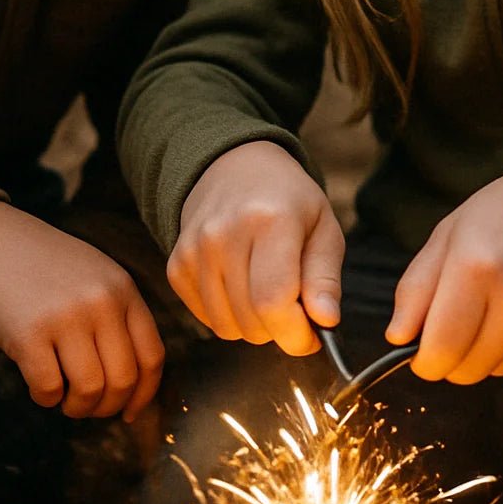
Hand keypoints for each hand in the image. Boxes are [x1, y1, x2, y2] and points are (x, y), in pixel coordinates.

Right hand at [0, 201, 164, 421]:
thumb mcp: (98, 278)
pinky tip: (39, 384)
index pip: (152, 357)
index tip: (129, 412)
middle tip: (86, 405)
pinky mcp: (29, 334)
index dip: (144, 395)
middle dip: (106, 407)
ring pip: (90, 390)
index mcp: (124, 291)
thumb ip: (119, 319)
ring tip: (63, 397)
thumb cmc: (48, 270)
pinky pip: (49, 389)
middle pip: (123, 380)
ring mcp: (66, 317)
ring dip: (77, 407)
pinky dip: (45, 399)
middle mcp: (101, 303)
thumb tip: (134, 387)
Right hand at [168, 141, 344, 355]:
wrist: (236, 167)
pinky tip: (241, 285)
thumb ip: (325, 278)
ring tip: (266, 290)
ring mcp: (194, 250)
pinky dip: (229, 315)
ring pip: (227, 328)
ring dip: (254, 325)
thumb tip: (326, 322)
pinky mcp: (176, 265)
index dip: (296, 334)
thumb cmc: (288, 201)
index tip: (311, 336)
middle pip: (251, 321)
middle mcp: (224, 234)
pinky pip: (207, 320)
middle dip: (280, 329)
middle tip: (293, 305)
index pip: (273, 301)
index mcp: (269, 220)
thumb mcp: (324, 228)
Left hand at [385, 152, 502, 383]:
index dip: (424, 361)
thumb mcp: (453, 229)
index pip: (438, 350)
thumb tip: (397, 337)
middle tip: (459, 322)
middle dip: (452, 358)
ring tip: (497, 305)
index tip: (422, 351)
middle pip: (467, 371)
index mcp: (476, 264)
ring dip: (487, 352)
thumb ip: (417, 286)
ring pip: (498, 371)